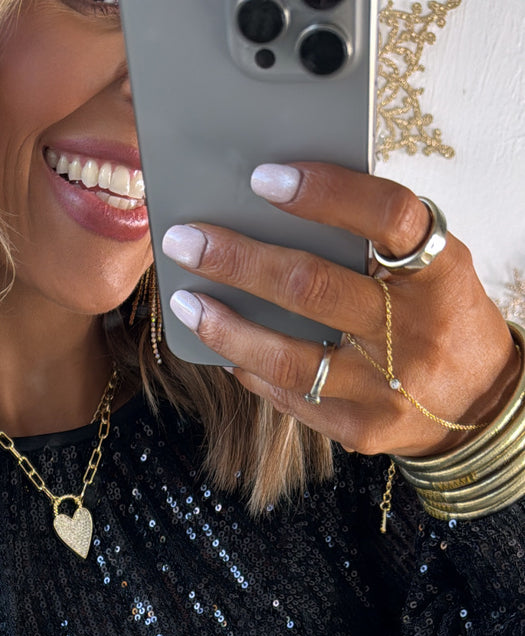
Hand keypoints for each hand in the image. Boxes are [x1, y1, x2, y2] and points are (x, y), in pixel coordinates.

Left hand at [161, 161, 519, 459]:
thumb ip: (377, 240)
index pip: (386, 216)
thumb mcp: (432, 267)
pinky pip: (291, 396)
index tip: (266, 177)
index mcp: (439, 272)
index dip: (325, 192)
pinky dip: (251, 368)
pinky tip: (222, 347)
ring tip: (186, 301)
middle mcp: (414, 331)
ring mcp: (386, 388)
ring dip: (227, 327)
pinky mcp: (361, 429)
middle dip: (240, 260)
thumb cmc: (441, 316)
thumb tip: (284, 204)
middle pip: (314, 288)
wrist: (478, 403)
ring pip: (290, 357)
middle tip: (187, 241)